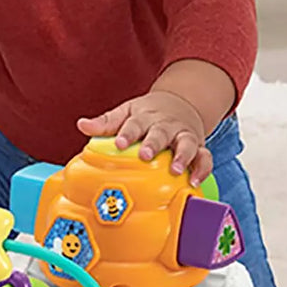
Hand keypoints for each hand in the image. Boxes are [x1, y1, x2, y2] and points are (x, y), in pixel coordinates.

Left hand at [77, 92, 212, 183]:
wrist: (179, 104)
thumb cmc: (147, 114)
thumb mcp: (126, 113)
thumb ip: (105, 123)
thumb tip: (82, 125)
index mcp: (145, 117)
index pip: (134, 123)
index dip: (127, 133)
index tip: (119, 143)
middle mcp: (166, 126)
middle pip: (161, 133)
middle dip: (153, 144)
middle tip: (145, 155)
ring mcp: (184, 136)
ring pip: (187, 144)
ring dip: (182, 156)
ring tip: (176, 170)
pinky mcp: (198, 148)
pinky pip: (204, 158)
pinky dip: (202, 169)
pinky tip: (194, 181)